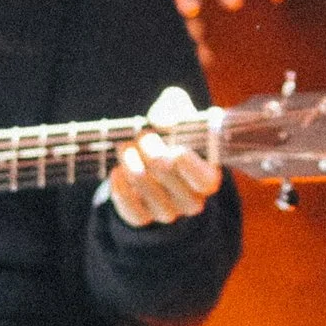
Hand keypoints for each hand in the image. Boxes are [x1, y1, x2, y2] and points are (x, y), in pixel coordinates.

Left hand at [108, 86, 224, 226]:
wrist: (154, 159)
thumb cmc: (174, 133)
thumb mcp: (179, 112)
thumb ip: (174, 107)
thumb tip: (160, 121)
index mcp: (208, 178)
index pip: (204, 180)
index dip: (186, 162)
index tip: (173, 145)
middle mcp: (191, 200)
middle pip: (166, 173)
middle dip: (150, 149)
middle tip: (142, 136)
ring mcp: (168, 212)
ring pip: (146, 190)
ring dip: (131, 163)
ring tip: (125, 147)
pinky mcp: (144, 218)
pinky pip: (131, 210)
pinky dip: (120, 188)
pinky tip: (117, 171)